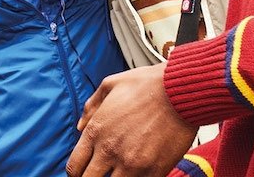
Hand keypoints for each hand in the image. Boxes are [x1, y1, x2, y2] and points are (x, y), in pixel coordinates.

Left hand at [66, 63, 196, 176]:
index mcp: (96, 131)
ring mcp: (132, 164)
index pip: (74, 166)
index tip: (83, 171)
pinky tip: (139, 171)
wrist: (179, 91)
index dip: (76, 172)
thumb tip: (80, 126)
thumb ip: (91, 107)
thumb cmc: (147, 85)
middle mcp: (110, 150)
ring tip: (121, 171)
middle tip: (100, 172)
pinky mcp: (155, 170)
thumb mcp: (109, 85)